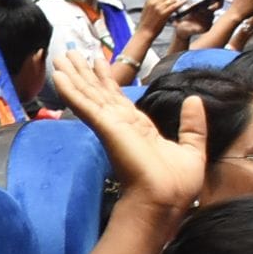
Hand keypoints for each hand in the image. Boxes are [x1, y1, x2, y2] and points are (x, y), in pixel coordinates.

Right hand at [62, 58, 204, 213]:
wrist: (166, 201)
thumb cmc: (177, 184)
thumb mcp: (192, 149)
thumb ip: (192, 125)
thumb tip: (193, 99)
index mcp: (138, 129)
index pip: (117, 99)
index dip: (106, 80)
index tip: (97, 62)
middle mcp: (121, 124)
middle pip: (98, 93)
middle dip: (84, 72)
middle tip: (69, 52)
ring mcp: (111, 125)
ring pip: (88, 95)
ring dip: (73, 75)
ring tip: (60, 57)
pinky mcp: (106, 128)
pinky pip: (86, 105)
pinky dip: (71, 91)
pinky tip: (59, 77)